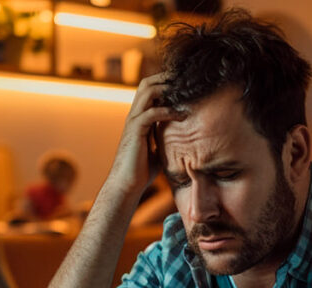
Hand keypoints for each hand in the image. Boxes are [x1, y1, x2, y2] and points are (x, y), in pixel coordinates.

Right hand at [106, 72, 183, 194]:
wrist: (127, 185)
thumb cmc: (142, 170)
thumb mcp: (158, 148)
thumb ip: (165, 137)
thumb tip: (182, 135)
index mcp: (139, 118)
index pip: (149, 90)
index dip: (165, 83)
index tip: (184, 85)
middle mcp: (134, 116)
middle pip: (146, 83)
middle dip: (166, 79)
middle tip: (185, 81)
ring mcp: (133, 122)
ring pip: (147, 92)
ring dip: (166, 89)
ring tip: (184, 93)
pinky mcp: (135, 131)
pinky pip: (151, 113)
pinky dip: (167, 111)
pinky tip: (181, 116)